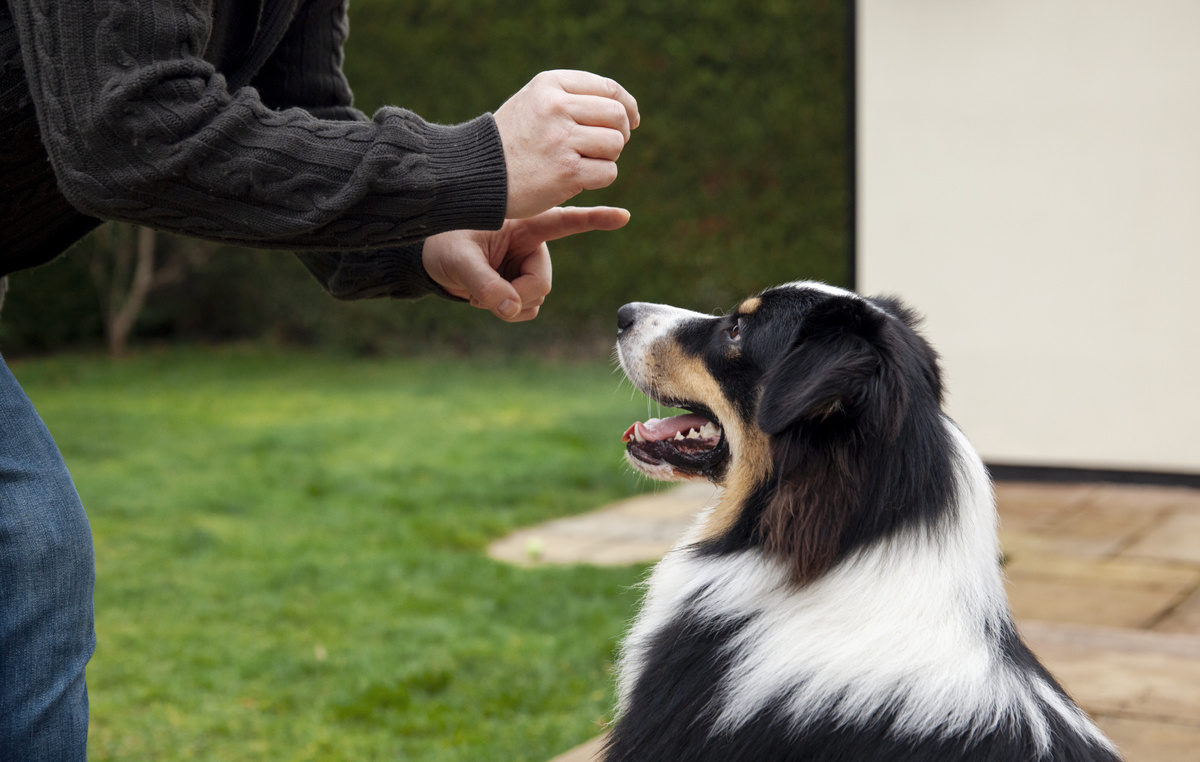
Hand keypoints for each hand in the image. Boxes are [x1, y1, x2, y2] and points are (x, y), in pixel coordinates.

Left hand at [422, 206, 630, 321]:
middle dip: (517, 296)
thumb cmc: (441, 244)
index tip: (624, 216)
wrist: (428, 260)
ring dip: (509, 304)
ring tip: (478, 292)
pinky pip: (526, 308)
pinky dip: (507, 311)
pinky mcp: (519, 284)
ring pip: (536, 299)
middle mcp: (530, 244)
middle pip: (542, 282)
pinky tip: (484, 299)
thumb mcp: (457, 260)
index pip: (565, 221)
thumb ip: (483, 284)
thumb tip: (511, 309)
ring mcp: (526, 266)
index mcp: (523, 223)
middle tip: (484, 298)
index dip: (595, 219)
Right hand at [494, 71, 639, 219]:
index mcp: (550, 84)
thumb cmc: (511, 141)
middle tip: (608, 147)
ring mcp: (561, 139)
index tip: (631, 121)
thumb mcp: (534, 102)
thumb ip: (572, 98)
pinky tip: (578, 179)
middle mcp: (556, 107)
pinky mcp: (566, 172)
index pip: (608, 89)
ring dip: (608, 158)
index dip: (627, 106)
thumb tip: (625, 109)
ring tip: (585, 163)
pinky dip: (600, 179)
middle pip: (617, 115)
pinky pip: (608, 172)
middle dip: (621, 133)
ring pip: (615, 144)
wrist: (476, 173)